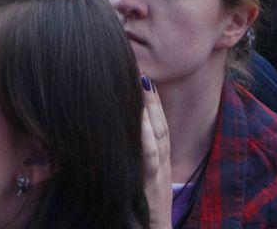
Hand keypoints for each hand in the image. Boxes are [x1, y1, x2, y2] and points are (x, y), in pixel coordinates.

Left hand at [140, 81, 173, 228]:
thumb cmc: (142, 210)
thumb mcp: (140, 180)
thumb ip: (133, 158)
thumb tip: (114, 136)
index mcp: (160, 159)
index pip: (158, 123)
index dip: (152, 99)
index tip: (142, 74)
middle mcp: (162, 161)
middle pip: (159, 121)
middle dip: (151, 95)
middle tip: (141, 67)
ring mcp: (160, 172)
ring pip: (158, 134)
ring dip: (151, 107)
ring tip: (142, 82)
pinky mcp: (152, 185)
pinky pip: (151, 158)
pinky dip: (147, 137)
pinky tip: (140, 121)